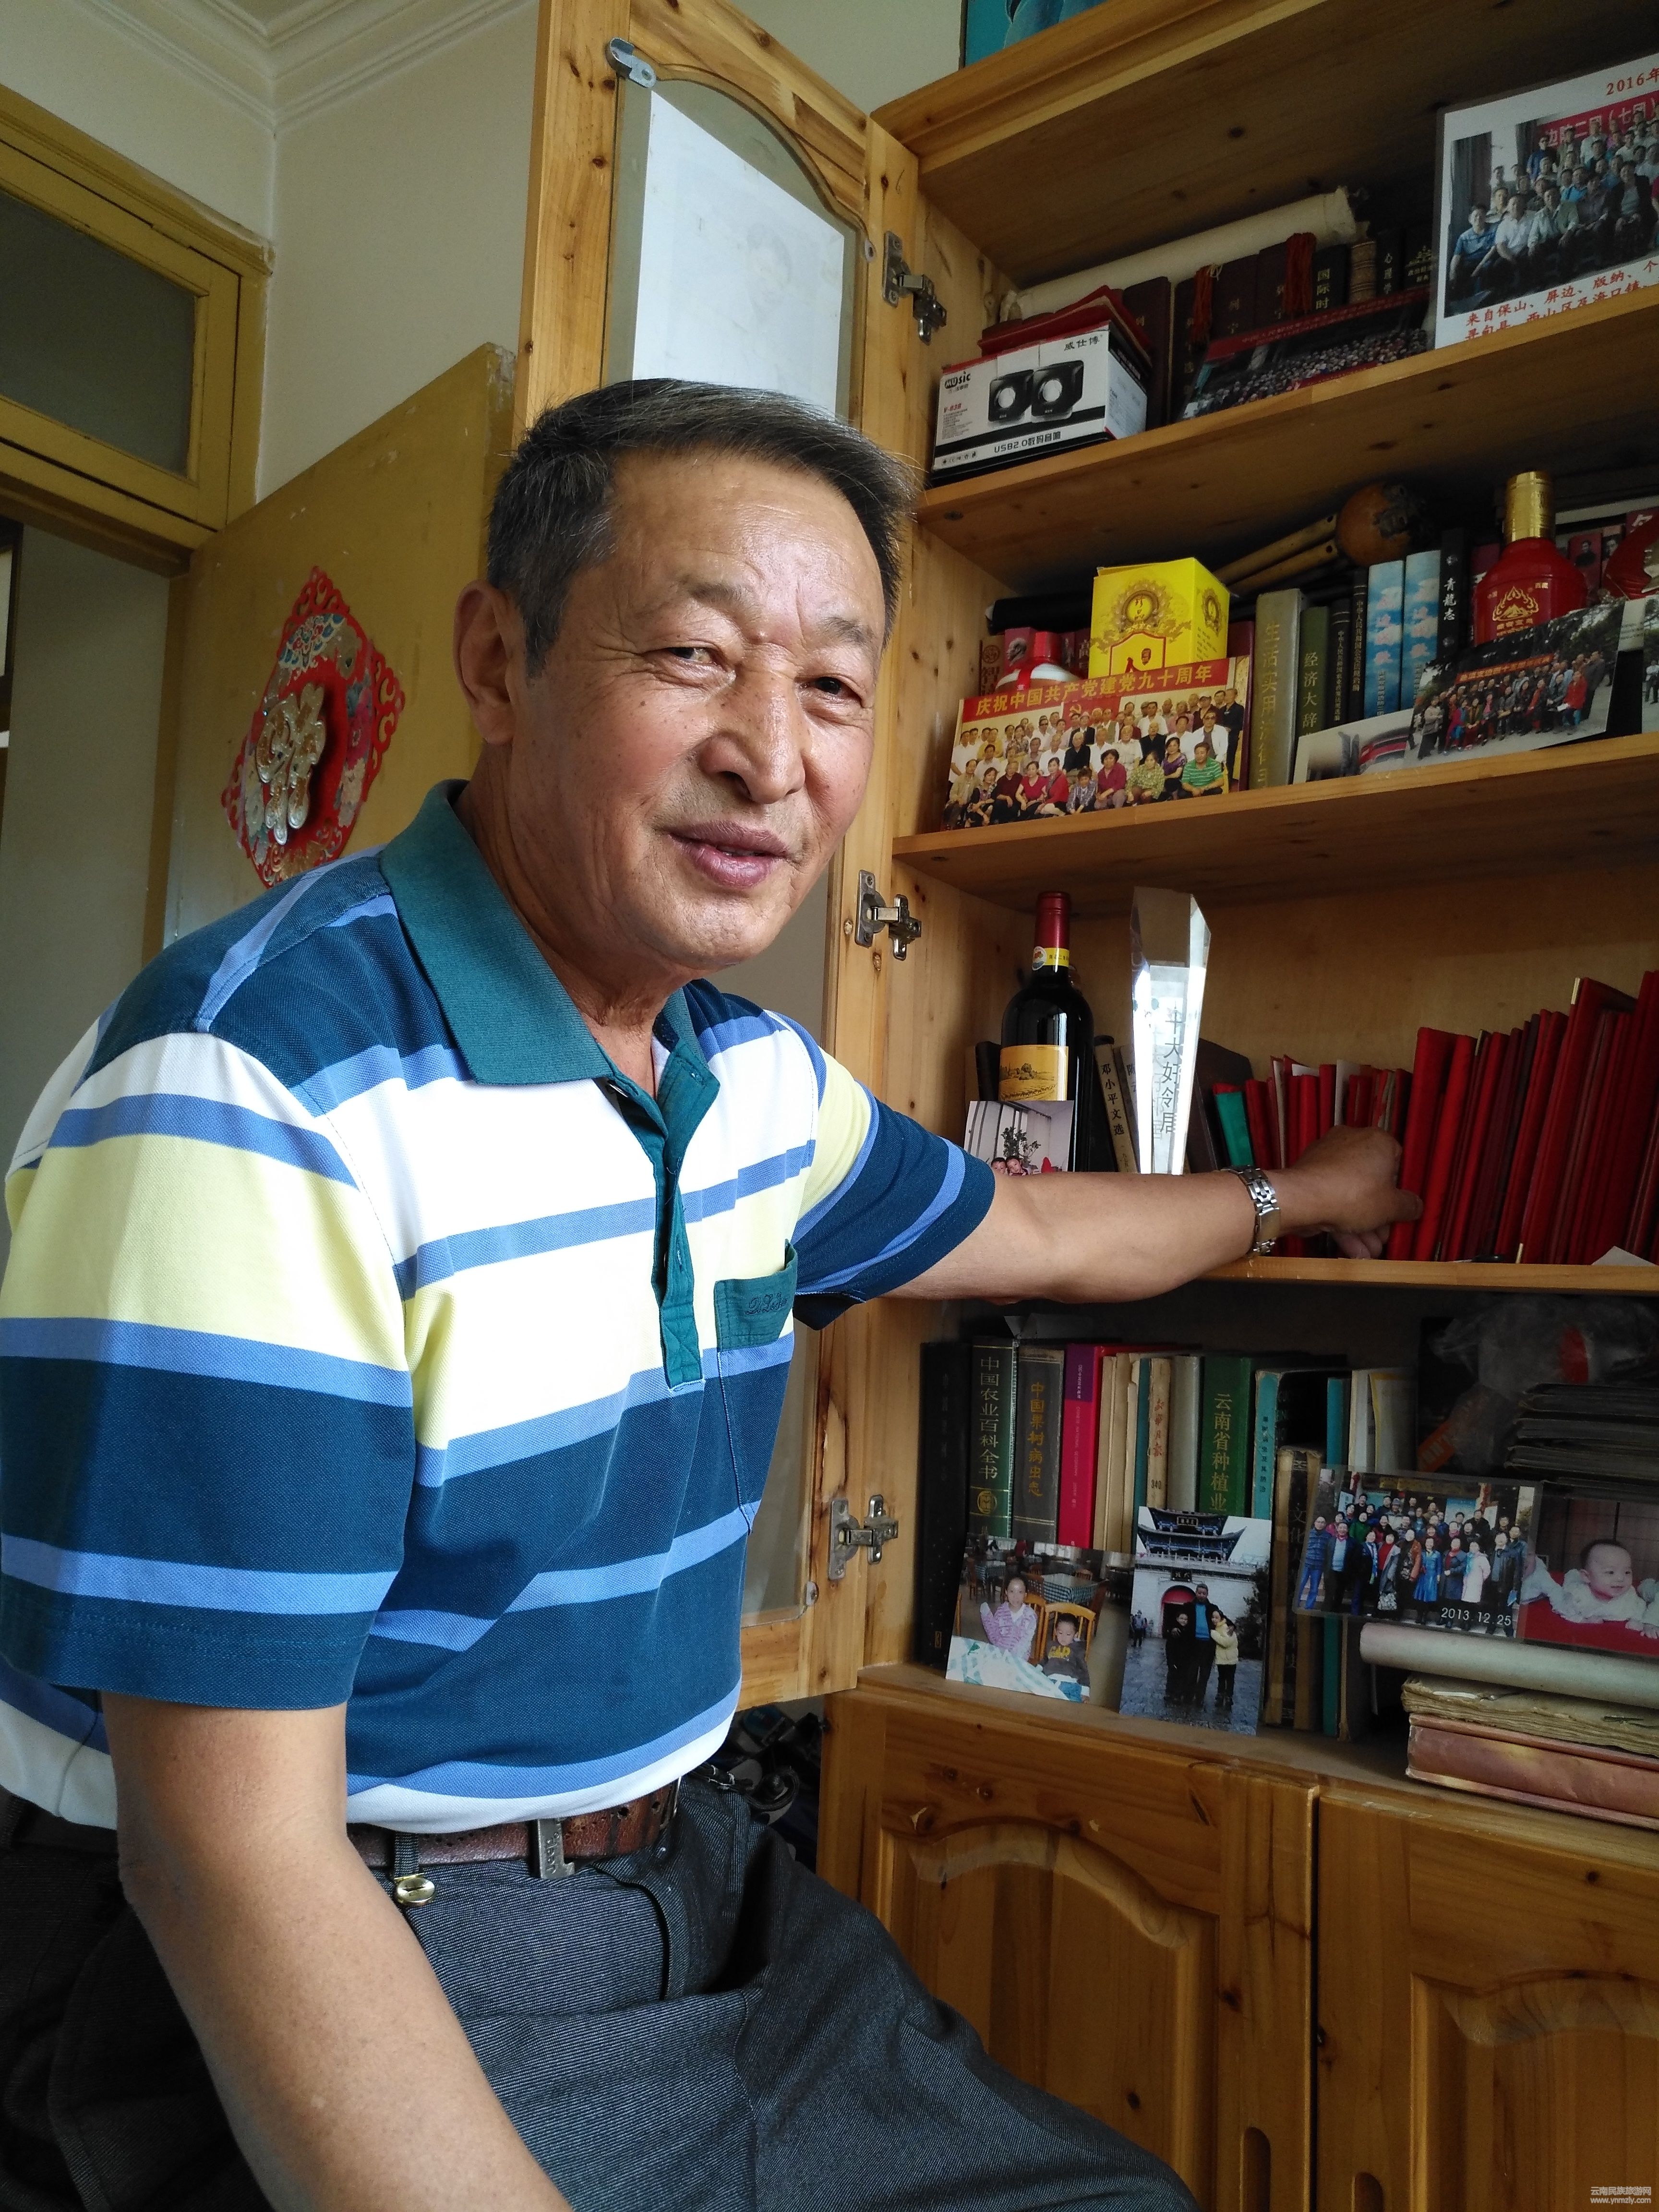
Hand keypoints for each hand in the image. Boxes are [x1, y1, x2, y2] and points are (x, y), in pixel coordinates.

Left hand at [1276, 1125, 1421, 1257]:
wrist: (1302, 1198)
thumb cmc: (1354, 1194)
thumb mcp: (1391, 1206)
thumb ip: (1408, 1206)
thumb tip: (1417, 1206)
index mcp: (1376, 1140)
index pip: (1396, 1161)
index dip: (1398, 1189)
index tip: (1397, 1210)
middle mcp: (1351, 1142)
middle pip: (1372, 1183)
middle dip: (1378, 1217)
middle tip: (1382, 1239)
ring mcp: (1326, 1158)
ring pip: (1351, 1194)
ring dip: (1361, 1227)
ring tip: (1368, 1252)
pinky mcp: (1309, 1174)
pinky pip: (1332, 1197)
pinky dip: (1341, 1220)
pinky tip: (1350, 1248)